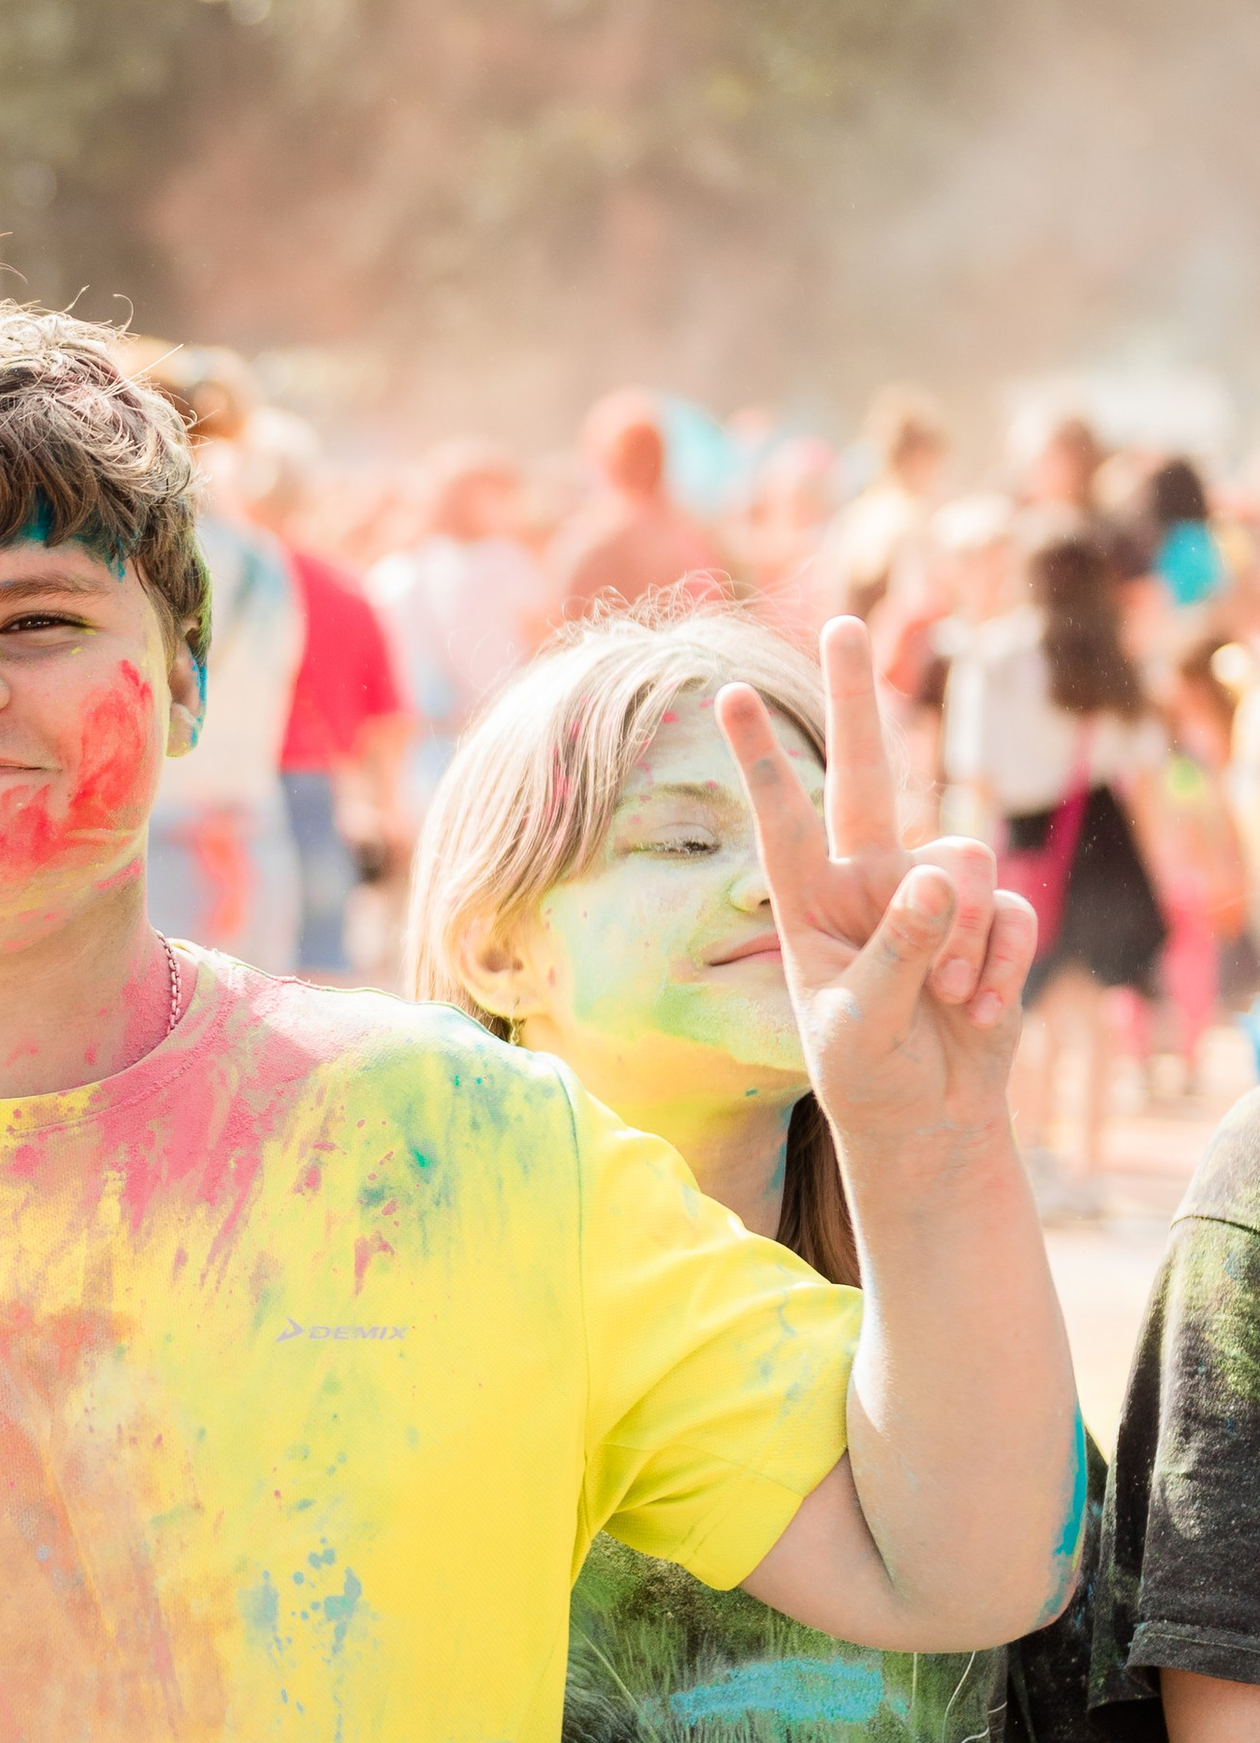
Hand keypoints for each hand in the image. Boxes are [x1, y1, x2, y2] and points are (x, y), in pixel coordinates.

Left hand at [717, 616, 1035, 1155]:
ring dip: (964, 935)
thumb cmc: (868, 1073)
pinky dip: (1001, 966)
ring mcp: (929, 892)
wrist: (927, 1118)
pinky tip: (981, 1013)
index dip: (762, 757)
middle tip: (843, 623)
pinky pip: (1011, 912)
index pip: (780, 819)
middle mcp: (866, 880)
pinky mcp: (990, 917)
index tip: (731, 692)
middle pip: (867, 771)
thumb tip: (937, 875)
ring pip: (963, 862)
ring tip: (947, 998)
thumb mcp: (862, 1022)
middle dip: (856, 698)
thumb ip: (897, 950)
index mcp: (809, 902)